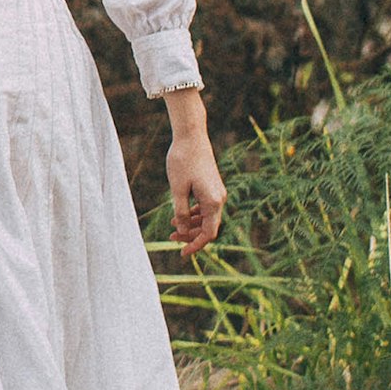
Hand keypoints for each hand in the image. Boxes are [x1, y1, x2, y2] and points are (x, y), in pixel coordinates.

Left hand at [165, 88, 227, 251]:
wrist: (191, 136)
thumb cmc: (182, 160)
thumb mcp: (177, 189)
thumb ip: (180, 211)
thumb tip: (181, 229)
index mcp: (213, 201)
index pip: (208, 233)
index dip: (196, 245)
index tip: (182, 253)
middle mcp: (219, 198)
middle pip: (208, 227)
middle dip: (190, 235)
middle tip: (171, 237)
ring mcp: (217, 192)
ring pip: (206, 217)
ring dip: (191, 224)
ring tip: (171, 227)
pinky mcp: (212, 186)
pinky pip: (205, 207)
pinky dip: (193, 213)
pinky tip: (179, 214)